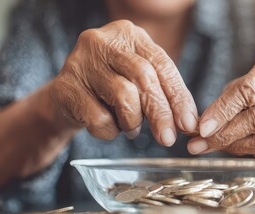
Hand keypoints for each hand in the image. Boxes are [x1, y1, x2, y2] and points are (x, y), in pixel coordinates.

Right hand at [49, 20, 197, 145]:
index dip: (178, 96)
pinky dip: (110, 131)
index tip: (188, 123)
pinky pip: (99, 118)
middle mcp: (104, 41)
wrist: (65, 98)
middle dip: (161, 113)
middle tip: (169, 138)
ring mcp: (81, 62)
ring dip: (132, 122)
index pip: (162, 64)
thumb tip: (188, 122)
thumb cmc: (109, 90)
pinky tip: (108, 127)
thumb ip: (161, 92)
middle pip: (144, 77)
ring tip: (131, 128)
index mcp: (129, 34)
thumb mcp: (137, 81)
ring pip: (123, 97)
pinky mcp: (65, 87)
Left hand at [187, 47, 254, 160]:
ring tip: (209, 147)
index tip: (201, 127)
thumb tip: (201, 124)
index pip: (249, 90)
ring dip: (233, 147)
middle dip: (225, 134)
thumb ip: (232, 95)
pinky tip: (231, 150)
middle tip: (198, 144)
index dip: (223, 110)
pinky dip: (248, 154)